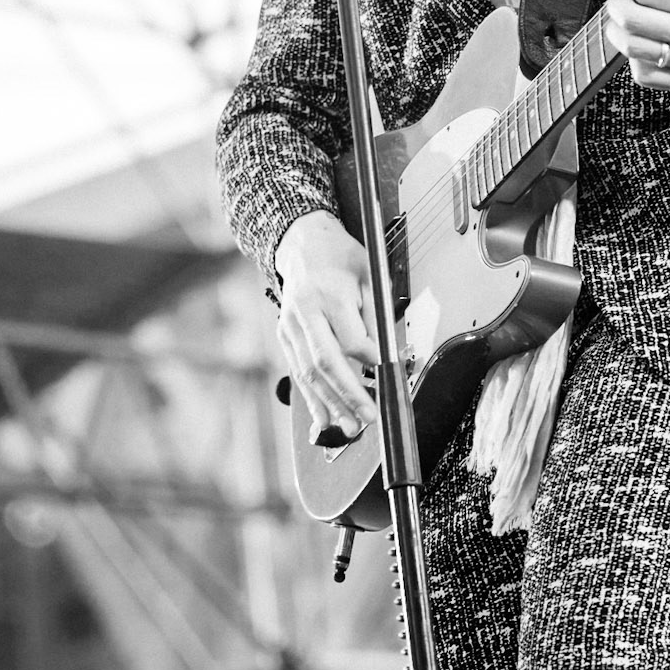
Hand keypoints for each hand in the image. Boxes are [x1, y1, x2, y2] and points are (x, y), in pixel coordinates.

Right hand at [274, 210, 378, 440]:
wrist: (302, 241)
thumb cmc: (341, 256)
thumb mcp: (369, 272)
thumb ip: (375, 313)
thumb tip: (382, 354)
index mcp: (328, 293)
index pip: (350, 338)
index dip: (369, 359)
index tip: (386, 371)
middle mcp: (305, 312)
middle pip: (325, 362)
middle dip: (347, 395)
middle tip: (366, 418)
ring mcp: (289, 325)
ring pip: (308, 372)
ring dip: (329, 404)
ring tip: (348, 428)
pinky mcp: (284, 335)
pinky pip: (298, 371)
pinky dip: (312, 398)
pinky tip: (323, 418)